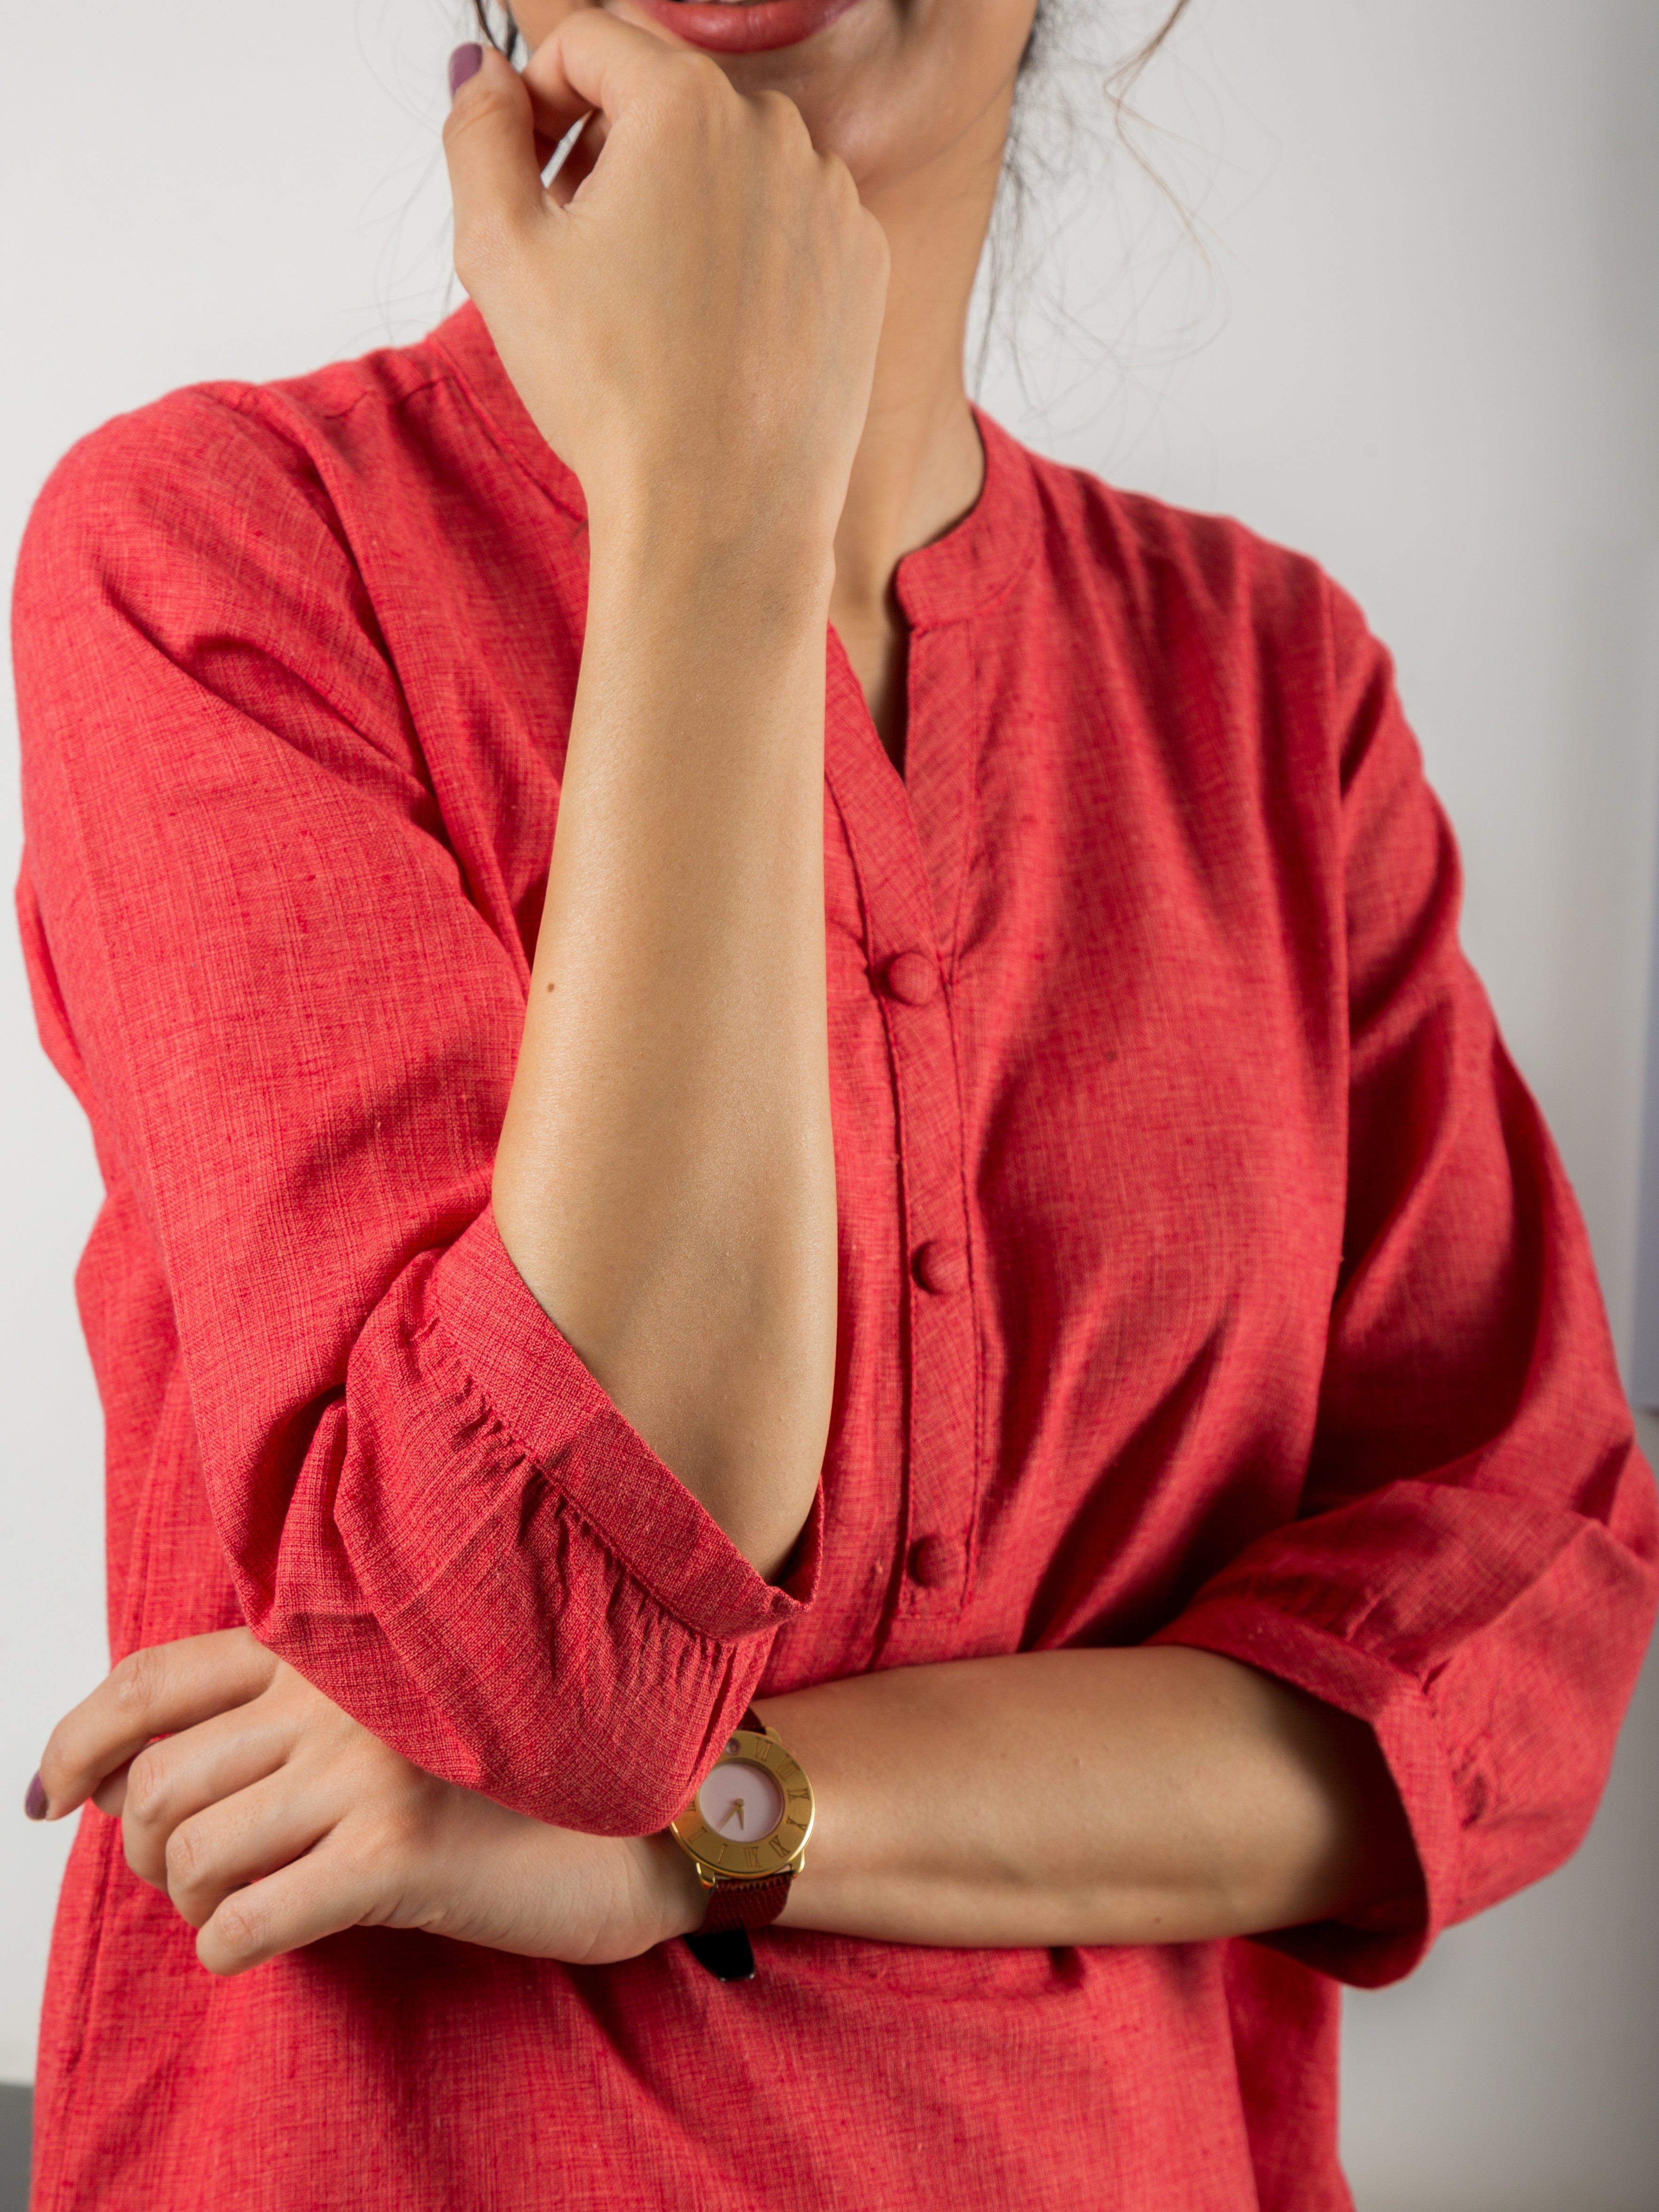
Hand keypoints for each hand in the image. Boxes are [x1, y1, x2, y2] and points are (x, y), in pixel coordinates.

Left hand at [32, 1630, 702, 1976]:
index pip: (152, 1681)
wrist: (650, 1812)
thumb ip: (292, 1720)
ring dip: (197, 1904)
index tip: (53, 1799)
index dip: (76, 1743)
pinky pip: (246, 1924)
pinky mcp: (394, 1852)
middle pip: (157, 1785)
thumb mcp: (396, 1719)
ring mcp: (366, 1768)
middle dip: (149, 1853)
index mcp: (331, 1650)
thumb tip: (142, 1785)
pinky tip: (275, 1941)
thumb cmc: (518, 1776)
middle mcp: (338, 1695)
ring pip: (191, 1858)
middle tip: (197, 1880)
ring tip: (251, 1907)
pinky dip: (233, 1949)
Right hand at [443, 22, 888, 549]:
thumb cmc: (613, 393)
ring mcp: (833, 197)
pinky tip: (712, 330)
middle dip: (607, 150)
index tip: (525, 176)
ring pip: (730, 160)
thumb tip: (487, 74)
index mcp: (687, 103)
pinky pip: (786, 223)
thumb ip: (478, 134)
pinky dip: (742, 252)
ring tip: (645, 299)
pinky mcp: (864, 263)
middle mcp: (777, 128)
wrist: (722, 515)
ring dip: (677, 199)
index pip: (588, 42)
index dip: (538, 100)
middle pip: (664, 97)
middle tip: (576, 248)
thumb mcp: (500, 252)